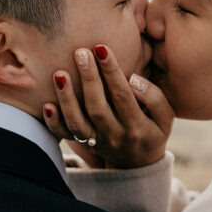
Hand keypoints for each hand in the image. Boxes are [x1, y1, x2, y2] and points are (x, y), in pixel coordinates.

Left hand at [43, 44, 174, 168]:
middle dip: (88, 78)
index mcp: (137, 126)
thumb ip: (154, 97)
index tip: (102, 48)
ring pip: (77, 123)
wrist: (138, 163)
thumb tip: (133, 79)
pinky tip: (46, 105)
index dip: (112, 72)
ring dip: (67, 98)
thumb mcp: (165, 117)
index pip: (122, 95)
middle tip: (80, 52)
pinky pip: (66, 135)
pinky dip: (54, 122)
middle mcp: (115, 135)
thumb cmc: (153, 130)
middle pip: (97, 107)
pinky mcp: (84, 144)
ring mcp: (97, 142)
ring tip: (59, 73)